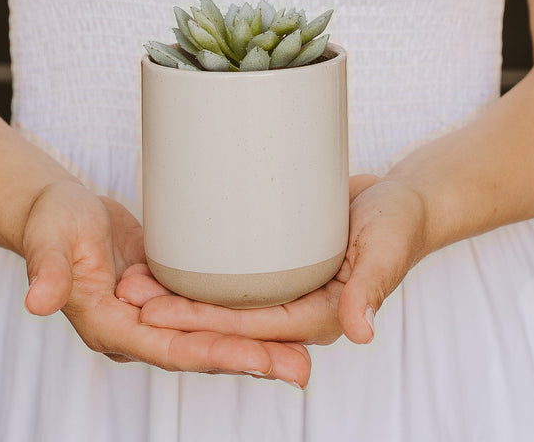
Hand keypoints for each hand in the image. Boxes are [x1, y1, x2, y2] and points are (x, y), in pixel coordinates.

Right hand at [20, 180, 310, 385]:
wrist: (61, 211)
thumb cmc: (53, 224)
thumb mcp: (50, 242)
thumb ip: (48, 272)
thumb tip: (36, 302)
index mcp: (112, 327)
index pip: (171, 349)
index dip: (216, 354)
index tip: (260, 358)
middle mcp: (139, 330)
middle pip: (201, 350)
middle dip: (250, 359)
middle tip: (301, 366)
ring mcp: (156, 314)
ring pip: (210, 335)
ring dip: (254, 343)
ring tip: (302, 350)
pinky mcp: (169, 293)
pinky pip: (207, 311)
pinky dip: (240, 316)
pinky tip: (274, 313)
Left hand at [122, 174, 430, 348]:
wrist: (403, 201)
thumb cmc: (399, 224)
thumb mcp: (387, 249)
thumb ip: (372, 288)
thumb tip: (361, 331)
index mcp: (322, 316)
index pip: (251, 328)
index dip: (201, 321)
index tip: (156, 311)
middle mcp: (300, 310)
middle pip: (229, 319)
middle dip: (179, 311)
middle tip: (130, 293)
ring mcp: (290, 289)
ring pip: (228, 300)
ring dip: (184, 294)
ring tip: (138, 278)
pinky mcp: (284, 266)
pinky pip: (240, 277)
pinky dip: (205, 272)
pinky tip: (176, 258)